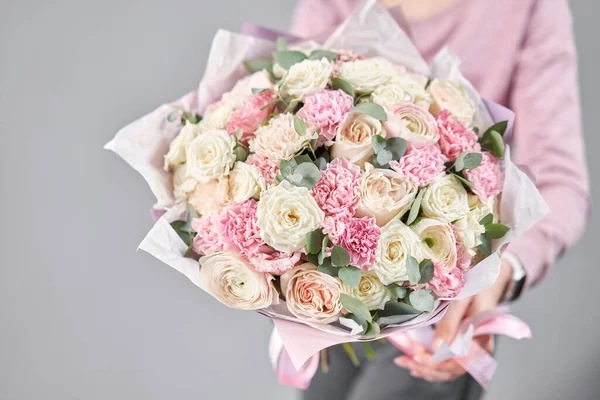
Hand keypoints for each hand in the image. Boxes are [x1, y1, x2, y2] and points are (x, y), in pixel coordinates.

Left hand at [394, 260, 512, 381]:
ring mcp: (470, 352)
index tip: (415, 355)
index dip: (434, 364)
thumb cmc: (476, 288)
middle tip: (403, 359)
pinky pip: (446, 363)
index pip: (456, 363)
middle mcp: (477, 351)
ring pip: (447, 370)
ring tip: (404, 361)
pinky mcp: (462, 348)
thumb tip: (437, 348)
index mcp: (481, 341)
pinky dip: (430, 365)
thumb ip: (450, 324)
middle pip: (450, 370)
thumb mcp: (461, 301)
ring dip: (425, 369)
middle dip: (424, 368)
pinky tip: (415, 361)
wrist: (487, 283)